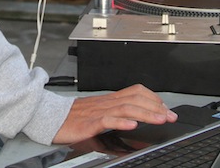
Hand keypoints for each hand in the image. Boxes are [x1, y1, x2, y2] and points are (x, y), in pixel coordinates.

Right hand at [52, 85, 177, 144]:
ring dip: (146, 114)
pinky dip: (121, 122)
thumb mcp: (98, 115)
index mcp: (109, 100)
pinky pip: (107, 120)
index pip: (137, 92)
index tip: (167, 109)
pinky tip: (132, 125)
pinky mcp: (88, 123)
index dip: (154, 99)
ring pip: (126, 108)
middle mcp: (106, 103)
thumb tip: (134, 125)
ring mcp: (98, 112)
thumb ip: (116, 118)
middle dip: (156, 107)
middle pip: (136, 99)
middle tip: (171, 116)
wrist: (48, 117)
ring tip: (160, 119)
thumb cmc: (72, 118)